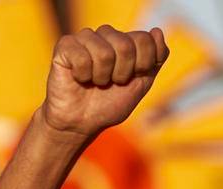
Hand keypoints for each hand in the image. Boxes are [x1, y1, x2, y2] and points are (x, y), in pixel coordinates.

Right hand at [41, 26, 168, 139]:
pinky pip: (82, 57)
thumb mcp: (141, 84)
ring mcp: (85, 38)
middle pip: (125, 45)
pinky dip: (83, 75)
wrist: (81, 123)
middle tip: (111, 82)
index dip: (142, 65)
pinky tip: (79, 78)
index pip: (144, 39)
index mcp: (125, 41)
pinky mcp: (65, 45)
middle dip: (122, 73)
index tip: (131, 78)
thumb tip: (157, 31)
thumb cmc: (109, 105)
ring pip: (104, 52)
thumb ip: (155, 59)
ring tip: (94, 82)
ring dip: (102, 77)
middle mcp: (105, 36)